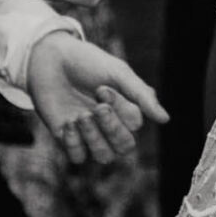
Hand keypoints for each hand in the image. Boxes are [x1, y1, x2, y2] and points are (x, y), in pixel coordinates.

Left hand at [26, 32, 166, 163]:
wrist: (50, 59)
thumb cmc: (88, 63)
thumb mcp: (118, 73)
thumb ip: (142, 96)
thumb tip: (165, 119)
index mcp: (126, 109)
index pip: (134, 126)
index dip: (120, 110)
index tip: (101, 88)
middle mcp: (110, 125)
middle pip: (124, 148)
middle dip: (111, 128)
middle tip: (96, 106)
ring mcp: (89, 134)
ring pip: (103, 157)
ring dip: (93, 137)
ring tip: (80, 116)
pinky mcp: (67, 138)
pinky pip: (78, 158)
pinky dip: (74, 142)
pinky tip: (67, 122)